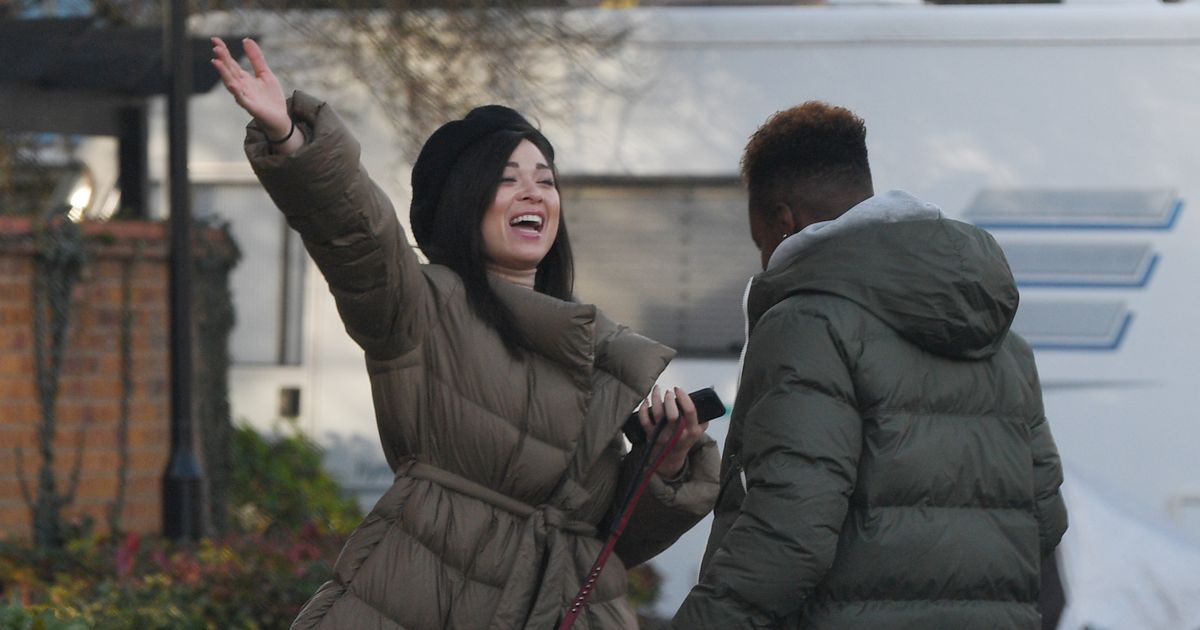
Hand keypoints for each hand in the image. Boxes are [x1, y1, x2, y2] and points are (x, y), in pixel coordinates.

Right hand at [210, 37, 299, 152]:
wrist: (281, 118)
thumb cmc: (271, 97)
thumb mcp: (265, 73)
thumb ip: (256, 58)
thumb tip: (246, 40)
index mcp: (243, 78)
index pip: (230, 63)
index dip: (223, 51)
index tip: (215, 39)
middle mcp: (241, 87)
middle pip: (229, 71)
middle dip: (222, 60)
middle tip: (216, 48)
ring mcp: (245, 97)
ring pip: (231, 84)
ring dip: (224, 73)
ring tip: (217, 62)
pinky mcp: (251, 107)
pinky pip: (242, 99)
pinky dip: (236, 92)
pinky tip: (233, 84)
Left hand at [636, 385, 708, 478]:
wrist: (671, 458)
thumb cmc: (685, 439)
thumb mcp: (699, 430)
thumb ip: (704, 416)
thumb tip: (709, 393)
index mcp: (691, 430)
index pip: (690, 412)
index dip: (684, 397)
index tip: (678, 389)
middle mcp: (677, 434)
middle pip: (672, 414)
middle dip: (669, 399)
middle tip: (668, 392)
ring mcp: (663, 435)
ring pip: (657, 414)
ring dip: (655, 398)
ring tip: (657, 389)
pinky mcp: (651, 435)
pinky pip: (644, 420)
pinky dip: (643, 409)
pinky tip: (646, 401)